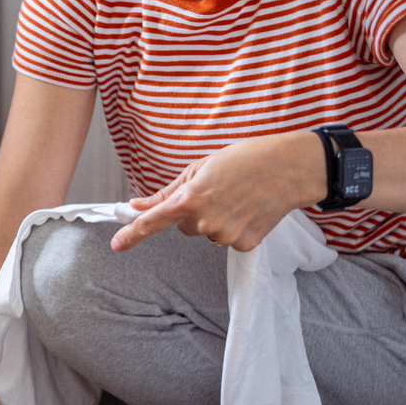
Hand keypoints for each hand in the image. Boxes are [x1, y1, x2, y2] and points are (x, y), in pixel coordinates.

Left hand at [110, 130, 324, 252]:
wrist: (289, 168)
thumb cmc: (244, 159)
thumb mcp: (201, 168)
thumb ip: (168, 192)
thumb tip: (139, 205)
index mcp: (191, 198)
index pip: (154, 221)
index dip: (133, 234)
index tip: (116, 245)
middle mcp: (206, 222)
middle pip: (184, 227)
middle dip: (194, 212)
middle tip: (218, 191)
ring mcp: (226, 235)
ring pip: (206, 234)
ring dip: (215, 220)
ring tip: (236, 197)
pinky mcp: (244, 244)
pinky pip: (228, 240)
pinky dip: (235, 228)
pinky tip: (248, 210)